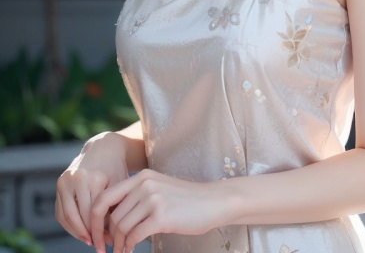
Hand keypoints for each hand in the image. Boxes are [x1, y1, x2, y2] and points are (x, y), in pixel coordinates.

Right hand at [55, 132, 128, 245]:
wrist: (104, 148)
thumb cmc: (116, 169)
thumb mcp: (119, 187)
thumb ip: (113, 210)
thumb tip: (111, 239)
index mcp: (93, 179)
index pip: (93, 215)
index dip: (98, 233)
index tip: (105, 245)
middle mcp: (77, 178)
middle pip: (79, 217)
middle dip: (87, 235)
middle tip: (97, 246)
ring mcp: (65, 180)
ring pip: (67, 216)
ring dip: (76, 232)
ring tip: (88, 240)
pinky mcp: (60, 182)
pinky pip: (60, 211)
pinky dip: (68, 224)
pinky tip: (79, 231)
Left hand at [91, 169, 225, 252]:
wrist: (212, 201)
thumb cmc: (184, 200)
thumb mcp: (157, 190)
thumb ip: (136, 197)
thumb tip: (110, 220)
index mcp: (140, 176)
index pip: (105, 196)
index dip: (94, 218)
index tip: (95, 234)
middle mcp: (144, 184)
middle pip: (112, 216)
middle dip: (105, 236)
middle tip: (105, 248)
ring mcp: (153, 199)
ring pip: (121, 227)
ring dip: (118, 244)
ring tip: (121, 251)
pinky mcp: (161, 216)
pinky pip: (134, 236)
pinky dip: (129, 247)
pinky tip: (131, 250)